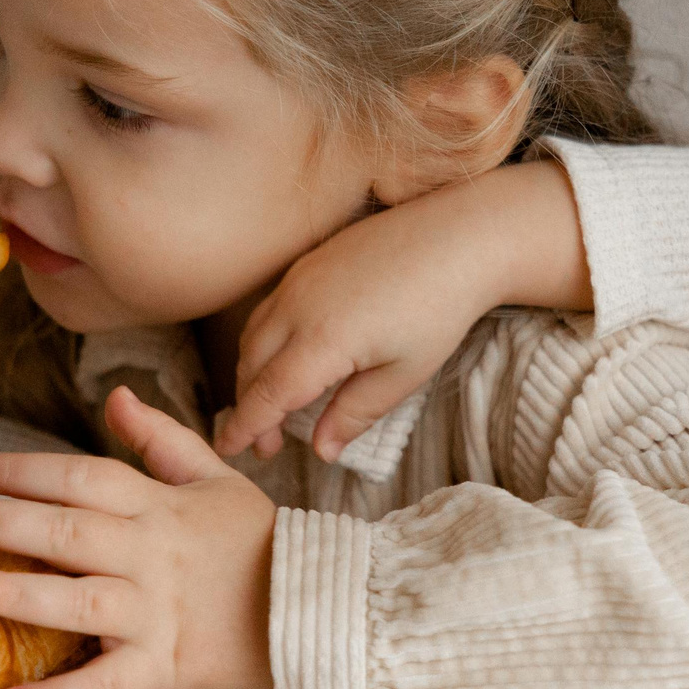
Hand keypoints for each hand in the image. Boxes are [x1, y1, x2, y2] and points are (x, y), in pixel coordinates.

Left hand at [0, 385, 277, 688]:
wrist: (319, 615)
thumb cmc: (261, 548)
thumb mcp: (219, 481)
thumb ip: (163, 440)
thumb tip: (116, 397)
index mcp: (160, 507)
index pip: (83, 478)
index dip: (26, 470)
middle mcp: (152, 556)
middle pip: (66, 532)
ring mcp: (157, 613)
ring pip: (76, 601)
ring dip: (15, 596)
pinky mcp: (165, 667)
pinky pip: (104, 684)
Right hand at [215, 159, 590, 462]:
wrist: (460, 236)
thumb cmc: (440, 309)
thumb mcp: (403, 374)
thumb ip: (355, 413)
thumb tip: (322, 450)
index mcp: (322, 341)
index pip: (267, 394)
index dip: (245, 427)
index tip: (228, 451)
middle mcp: (298, 306)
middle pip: (251, 366)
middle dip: (249, 408)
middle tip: (266, 444)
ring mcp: (299, 279)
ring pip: (253, 335)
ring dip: (252, 374)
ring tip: (272, 407)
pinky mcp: (308, 263)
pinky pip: (267, 309)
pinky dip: (262, 342)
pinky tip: (284, 359)